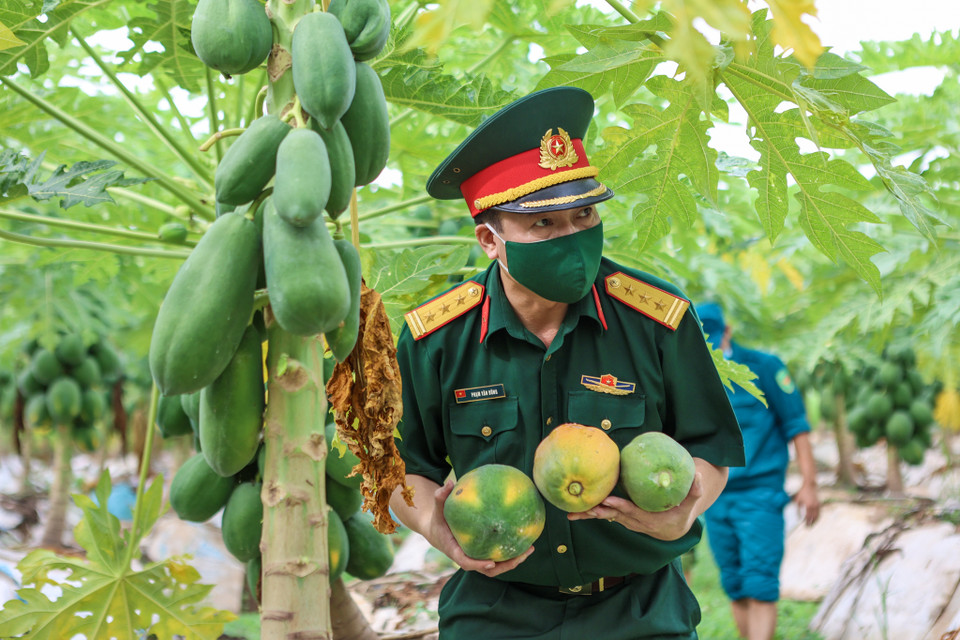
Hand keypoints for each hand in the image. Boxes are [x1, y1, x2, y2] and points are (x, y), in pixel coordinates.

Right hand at [426, 479, 534, 577]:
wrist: (437, 531)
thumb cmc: (438, 519)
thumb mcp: (437, 509)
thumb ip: (441, 497)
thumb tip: (449, 482)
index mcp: (455, 551)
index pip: (466, 562)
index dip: (478, 564)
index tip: (491, 562)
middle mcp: (468, 558)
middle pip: (488, 570)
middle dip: (505, 566)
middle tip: (520, 556)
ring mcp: (477, 558)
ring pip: (497, 567)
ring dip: (513, 561)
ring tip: (530, 549)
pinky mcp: (483, 554)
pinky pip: (499, 558)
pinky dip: (512, 553)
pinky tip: (526, 541)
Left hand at [567, 472, 704, 540]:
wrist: (674, 529)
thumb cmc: (683, 512)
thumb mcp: (691, 503)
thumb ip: (694, 490)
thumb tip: (697, 475)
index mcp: (649, 519)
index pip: (633, 512)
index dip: (621, 507)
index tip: (610, 501)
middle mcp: (635, 522)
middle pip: (614, 516)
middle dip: (599, 511)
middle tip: (583, 507)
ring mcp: (626, 521)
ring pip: (605, 517)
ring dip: (589, 515)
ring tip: (571, 514)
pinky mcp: (621, 518)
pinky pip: (603, 515)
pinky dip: (590, 514)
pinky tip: (574, 512)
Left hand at [794, 483, 819, 525]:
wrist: (809, 485)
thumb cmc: (801, 492)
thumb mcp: (797, 500)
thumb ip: (796, 508)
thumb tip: (796, 515)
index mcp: (808, 506)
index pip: (807, 516)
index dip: (806, 521)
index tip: (804, 525)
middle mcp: (814, 506)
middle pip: (813, 517)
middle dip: (810, 522)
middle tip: (808, 527)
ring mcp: (817, 505)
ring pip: (817, 515)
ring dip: (815, 520)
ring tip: (812, 524)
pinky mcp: (819, 503)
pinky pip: (819, 512)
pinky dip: (818, 516)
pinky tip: (816, 518)